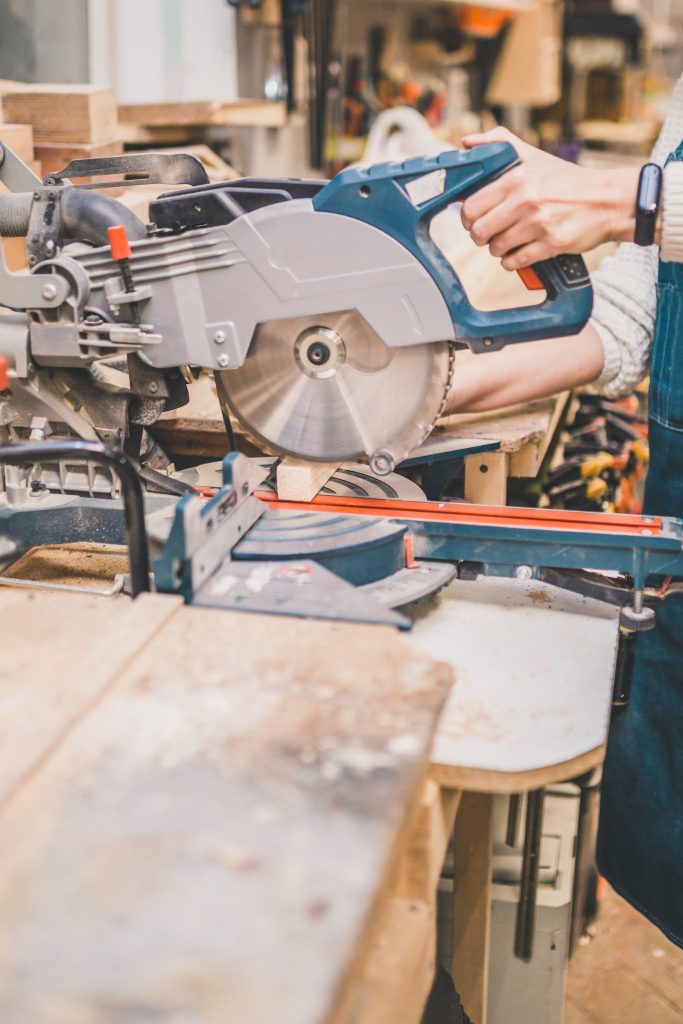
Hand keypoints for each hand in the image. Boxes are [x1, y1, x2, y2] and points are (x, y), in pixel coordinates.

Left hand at [459, 127, 639, 270]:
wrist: (607, 200)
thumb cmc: (566, 180)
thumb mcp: (533, 155)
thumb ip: (499, 143)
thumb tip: (467, 142)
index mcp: (516, 179)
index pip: (471, 207)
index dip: (468, 218)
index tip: (475, 219)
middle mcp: (525, 200)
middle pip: (479, 231)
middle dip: (480, 236)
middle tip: (489, 233)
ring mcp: (538, 224)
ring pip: (496, 249)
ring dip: (498, 249)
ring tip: (509, 240)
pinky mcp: (551, 244)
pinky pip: (515, 262)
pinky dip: (512, 261)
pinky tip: (518, 252)